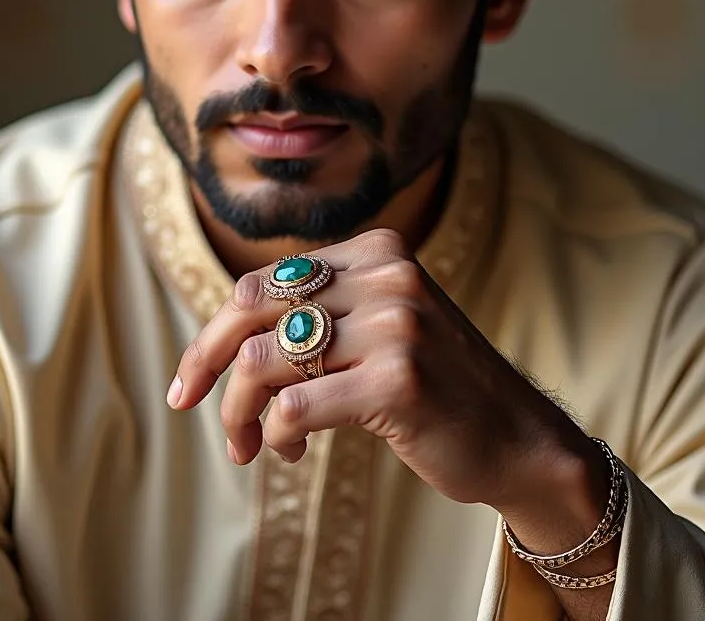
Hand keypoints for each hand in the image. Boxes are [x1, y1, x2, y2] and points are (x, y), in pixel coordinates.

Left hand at [168, 228, 600, 515]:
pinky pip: (294, 407)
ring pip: (262, 362)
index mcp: (377, 251)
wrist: (518, 439)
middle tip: (186, 402)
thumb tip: (221, 338)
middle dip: (204, 359)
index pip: (264, 281)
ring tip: (249, 445)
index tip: (192, 378)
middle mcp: (386, 275)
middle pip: (250, 309)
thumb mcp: (380, 325)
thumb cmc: (434, 386)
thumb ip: (318, 312)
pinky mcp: (399, 380)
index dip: (215, 330)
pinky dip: (275, 436)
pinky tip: (291, 453)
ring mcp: (396, 325)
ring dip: (239, 413)